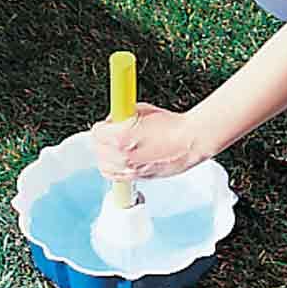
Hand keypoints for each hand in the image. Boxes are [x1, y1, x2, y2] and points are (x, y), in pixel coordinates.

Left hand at [91, 102, 209, 179]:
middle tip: (111, 133)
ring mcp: (131, 170)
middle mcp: (123, 157)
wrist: (190, 140)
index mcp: (121, 137)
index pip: (96, 133)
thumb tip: (113, 119)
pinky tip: (122, 160)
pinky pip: (116, 177)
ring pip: (104, 167)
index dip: (102, 126)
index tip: (107, 124)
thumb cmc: (172, 125)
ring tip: (116, 147)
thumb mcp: (141, 110)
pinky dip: (115, 169)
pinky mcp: (139, 177)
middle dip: (103, 140)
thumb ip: (121, 116)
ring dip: (107, 156)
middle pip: (98, 150)